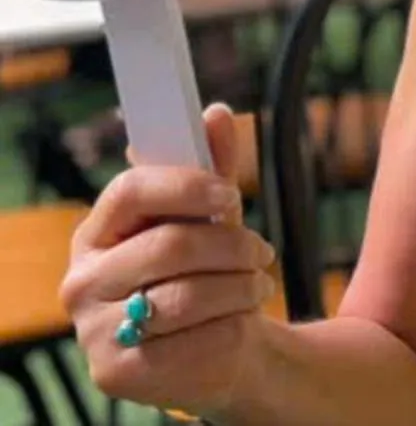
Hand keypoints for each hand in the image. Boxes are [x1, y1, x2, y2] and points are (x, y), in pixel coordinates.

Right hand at [61, 104, 278, 418]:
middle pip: (170, 244)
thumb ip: (213, 170)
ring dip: (242, 285)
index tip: (231, 194)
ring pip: (190, 293)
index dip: (187, 186)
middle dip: (232, 244)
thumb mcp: (212, 221)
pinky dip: (235, 323)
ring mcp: (94, 331)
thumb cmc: (206, 274)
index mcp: (95, 235)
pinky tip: (239, 320)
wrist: (214, 351)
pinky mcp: (119, 373)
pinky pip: (198, 336)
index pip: (130, 192)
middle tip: (261, 252)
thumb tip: (214, 113)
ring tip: (256, 284)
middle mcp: (82, 282)